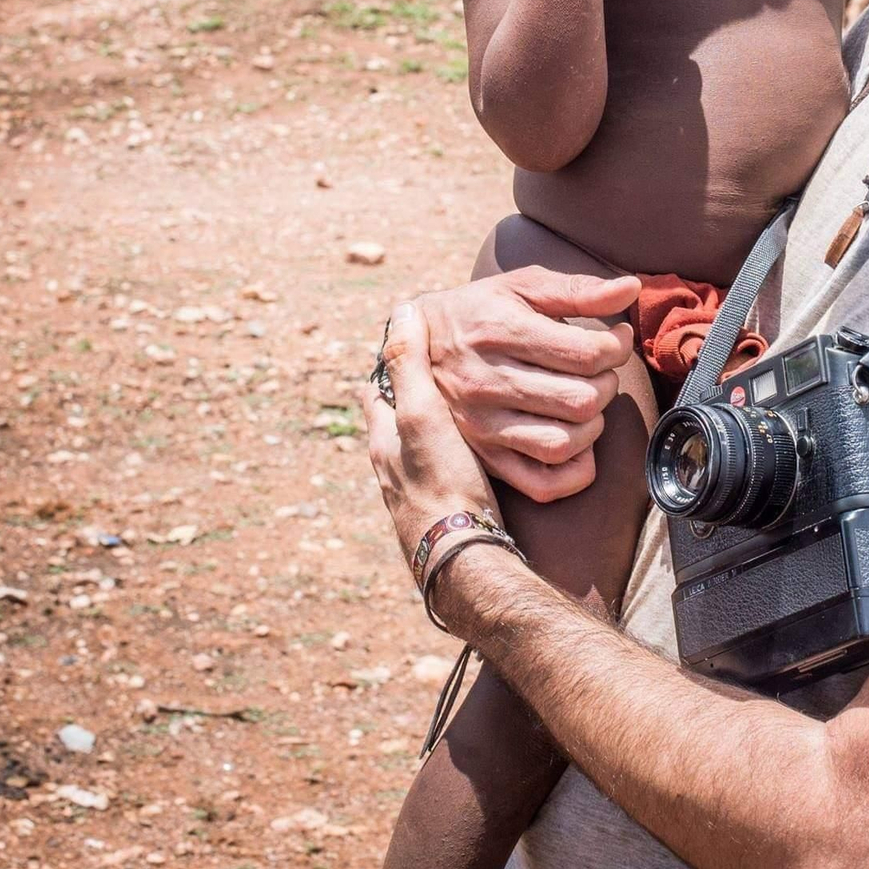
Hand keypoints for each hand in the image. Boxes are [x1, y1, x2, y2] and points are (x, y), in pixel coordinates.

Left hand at [362, 302, 500, 572]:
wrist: (462, 558)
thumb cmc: (440, 484)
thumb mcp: (421, 415)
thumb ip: (410, 366)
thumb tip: (403, 310)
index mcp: (384, 437)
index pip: (378, 386)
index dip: (393, 358)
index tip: (414, 335)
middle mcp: (395, 464)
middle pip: (400, 416)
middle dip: (419, 391)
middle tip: (447, 365)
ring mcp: (419, 490)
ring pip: (427, 444)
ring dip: (446, 423)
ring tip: (477, 401)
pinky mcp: (449, 507)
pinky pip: (454, 469)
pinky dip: (467, 452)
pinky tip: (489, 450)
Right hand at [419, 268, 641, 501]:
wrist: (418, 342)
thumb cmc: (481, 308)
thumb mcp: (523, 285)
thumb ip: (579, 289)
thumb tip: (632, 288)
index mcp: (501, 332)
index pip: (586, 353)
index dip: (617, 346)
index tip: (617, 339)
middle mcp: (487, 381)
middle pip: (580, 399)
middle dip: (607, 383)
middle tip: (600, 370)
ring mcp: (483, 423)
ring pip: (564, 442)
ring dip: (593, 424)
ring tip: (587, 400)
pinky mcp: (483, 454)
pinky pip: (542, 482)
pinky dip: (574, 470)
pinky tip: (578, 441)